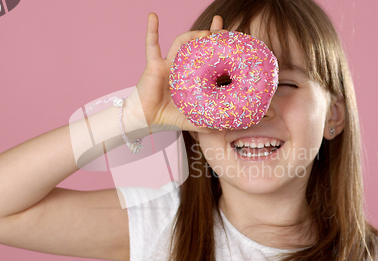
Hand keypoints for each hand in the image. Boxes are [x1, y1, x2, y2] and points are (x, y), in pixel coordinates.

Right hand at [127, 13, 224, 132]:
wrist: (146, 120)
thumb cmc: (166, 117)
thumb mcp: (191, 119)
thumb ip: (206, 122)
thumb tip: (224, 126)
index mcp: (191, 77)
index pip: (207, 59)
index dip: (217, 48)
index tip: (231, 38)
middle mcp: (181, 67)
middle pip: (196, 46)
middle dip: (209, 34)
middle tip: (220, 24)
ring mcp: (168, 64)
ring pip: (181, 43)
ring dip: (192, 35)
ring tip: (204, 33)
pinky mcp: (154, 64)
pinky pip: (151, 45)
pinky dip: (152, 31)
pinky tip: (153, 17)